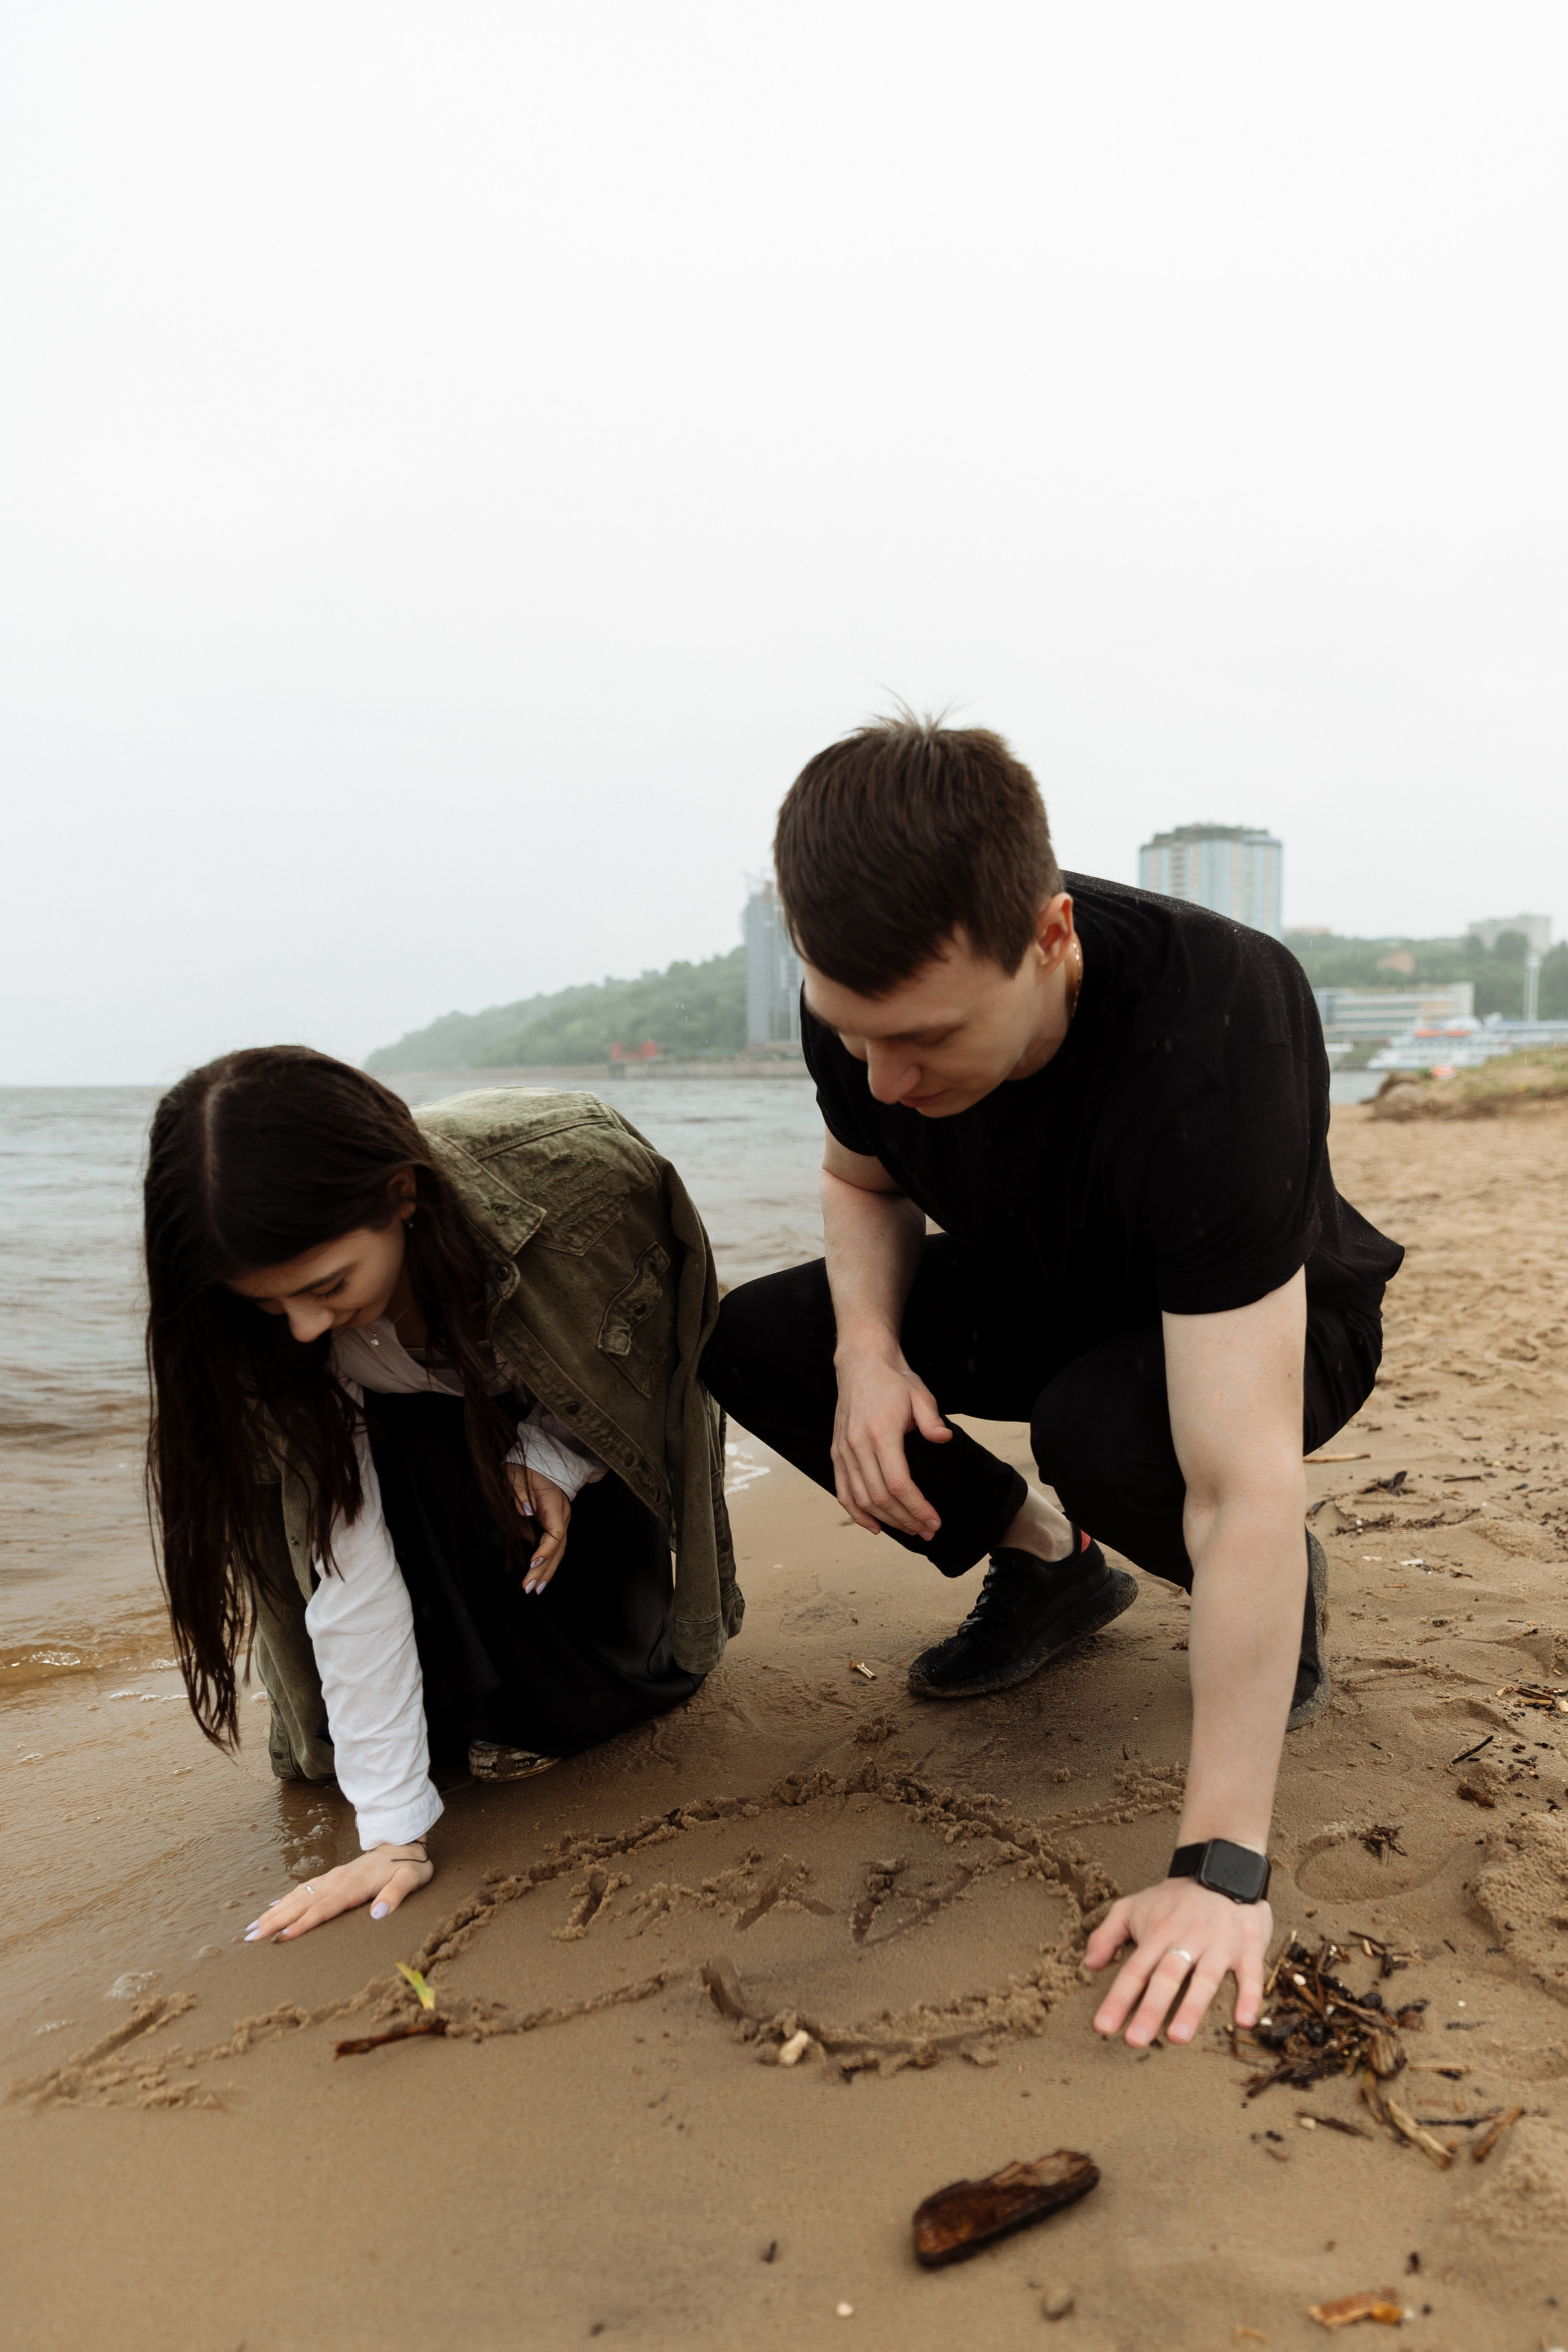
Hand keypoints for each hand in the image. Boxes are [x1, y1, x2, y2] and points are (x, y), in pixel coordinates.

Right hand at [243, 1843, 434, 1941]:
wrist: (405, 1842)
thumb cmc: (410, 1866)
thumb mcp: (411, 1880)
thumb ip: (395, 1895)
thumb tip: (377, 1914)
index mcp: (353, 1886)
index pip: (323, 1908)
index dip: (303, 1924)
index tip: (282, 1938)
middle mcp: (337, 1881)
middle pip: (301, 1902)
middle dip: (275, 1920)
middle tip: (251, 1937)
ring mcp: (332, 1878)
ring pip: (297, 1895)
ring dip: (274, 1911)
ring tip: (252, 1927)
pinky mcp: (332, 1877)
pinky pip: (303, 1888)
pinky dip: (284, 1899)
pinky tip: (271, 1907)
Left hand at [506, 1465, 570, 1592]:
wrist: (542, 1461)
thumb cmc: (527, 1468)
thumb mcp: (517, 1475)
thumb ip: (520, 1492)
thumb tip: (525, 1511)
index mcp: (554, 1504)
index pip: (556, 1532)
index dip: (546, 1550)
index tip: (533, 1563)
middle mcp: (562, 1515)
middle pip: (558, 1548)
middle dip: (545, 1570)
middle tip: (529, 1588)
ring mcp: (561, 1520)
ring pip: (559, 1551)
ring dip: (548, 1571)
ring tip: (535, 1589)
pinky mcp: (556, 1524)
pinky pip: (555, 1547)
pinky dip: (549, 1563)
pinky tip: (541, 1577)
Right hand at [830, 1346, 950, 1538]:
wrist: (862, 1363)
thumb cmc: (895, 1381)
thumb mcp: (920, 1394)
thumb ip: (932, 1420)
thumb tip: (944, 1440)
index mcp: (881, 1433)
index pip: (899, 1484)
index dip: (917, 1508)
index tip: (935, 1521)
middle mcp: (858, 1445)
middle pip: (881, 1497)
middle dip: (907, 1519)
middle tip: (928, 1531)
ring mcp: (844, 1450)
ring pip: (862, 1499)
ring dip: (886, 1521)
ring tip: (910, 1530)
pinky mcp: (837, 1453)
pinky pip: (843, 1491)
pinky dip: (857, 1513)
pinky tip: (874, 1527)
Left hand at [1084, 1879, 1272, 2046]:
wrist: (1223, 1866)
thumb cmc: (1174, 1897)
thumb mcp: (1133, 1906)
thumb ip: (1107, 1934)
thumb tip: (1089, 1964)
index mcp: (1157, 1933)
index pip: (1134, 1970)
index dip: (1118, 1999)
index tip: (1102, 2027)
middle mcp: (1186, 1939)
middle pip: (1165, 1977)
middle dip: (1150, 2009)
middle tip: (1135, 2040)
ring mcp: (1219, 1945)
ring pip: (1204, 1979)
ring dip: (1191, 2008)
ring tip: (1178, 2037)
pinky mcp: (1247, 1948)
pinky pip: (1251, 1975)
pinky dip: (1249, 1997)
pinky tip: (1243, 2022)